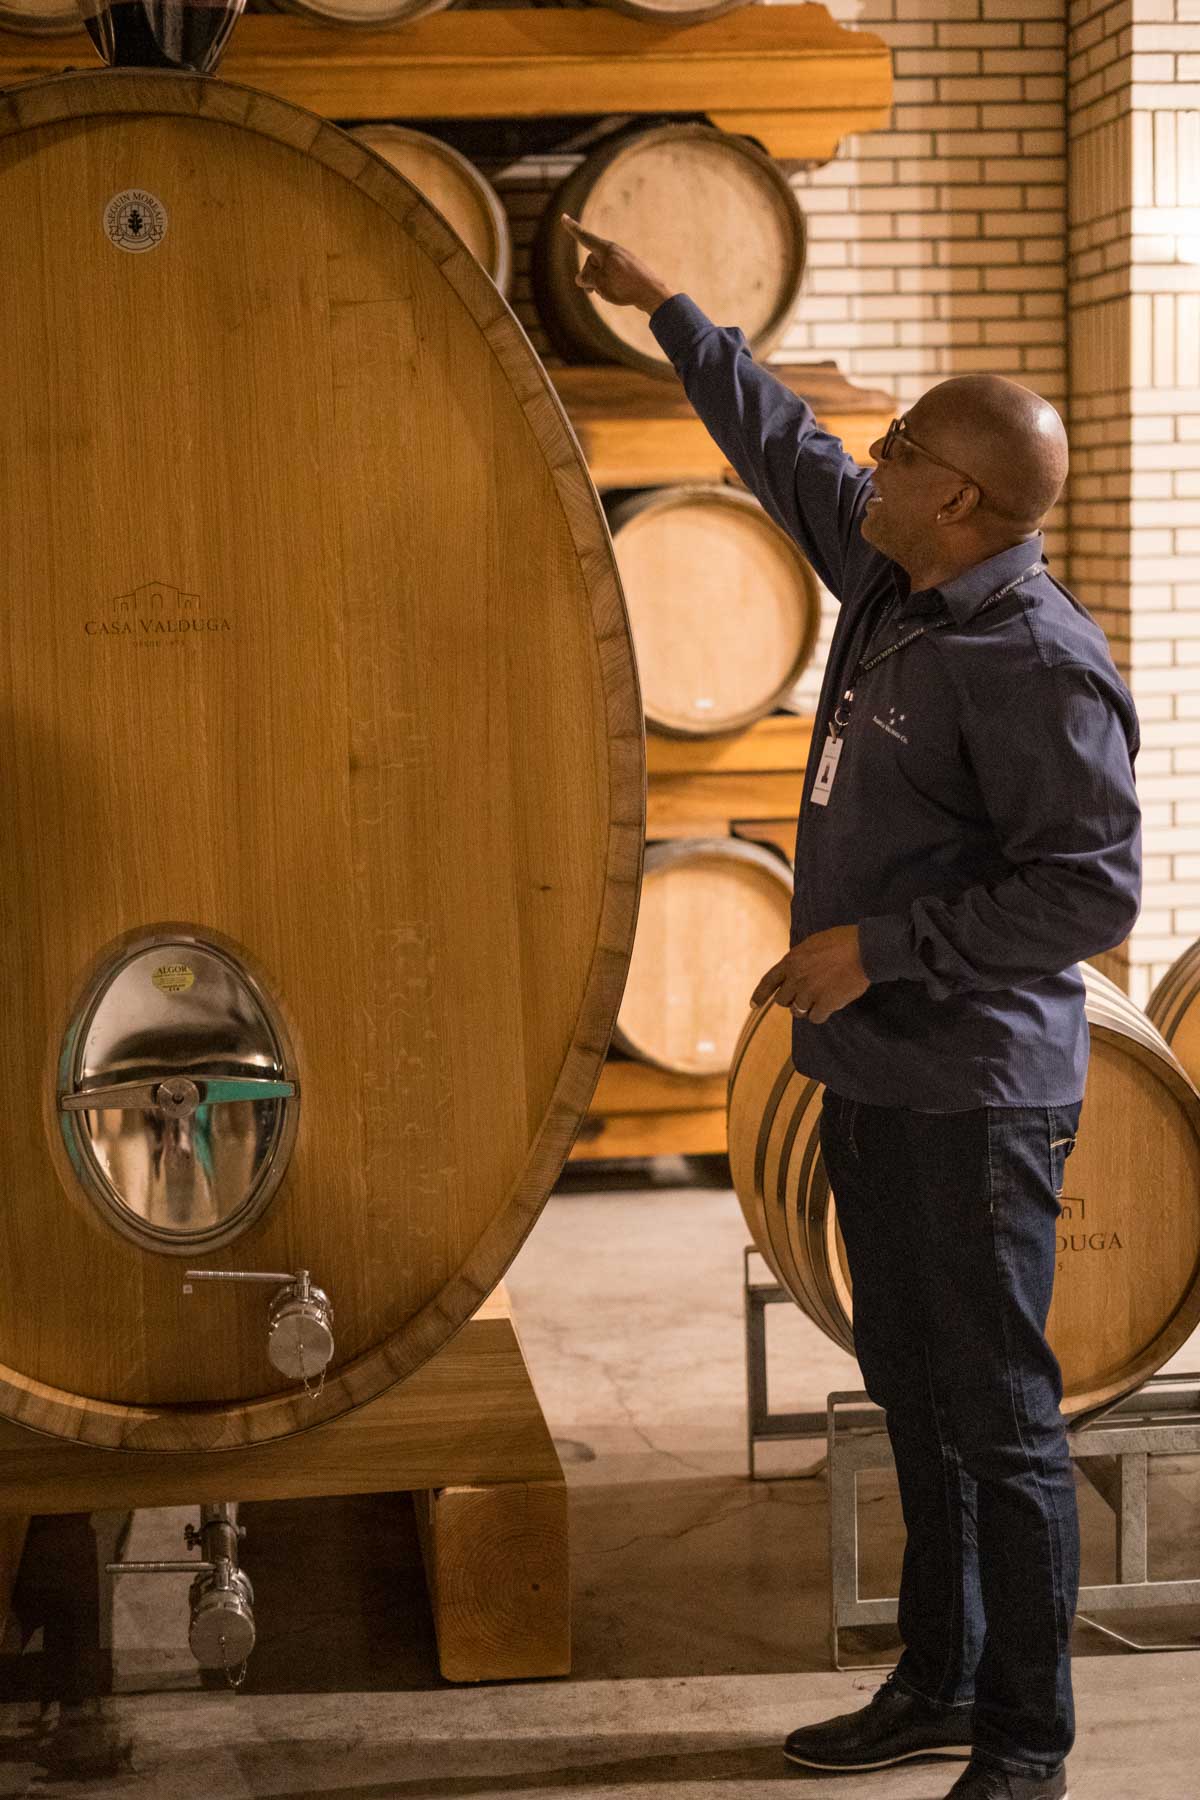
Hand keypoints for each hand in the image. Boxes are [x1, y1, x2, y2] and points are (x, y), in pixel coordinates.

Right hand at [560, 214, 675, 314]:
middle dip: (589, 277)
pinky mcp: (627, 269)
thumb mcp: (600, 283)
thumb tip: (580, 279)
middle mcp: (613, 251)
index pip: (584, 237)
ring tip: (610, 293)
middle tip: (594, 291)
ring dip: (599, 283)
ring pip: (600, 271)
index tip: (564, 217)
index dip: (573, 229)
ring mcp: (621, 260)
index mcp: (606, 249)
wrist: (652, 293)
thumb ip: (586, 278)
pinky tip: (618, 293)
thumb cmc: (625, 287)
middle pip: (591, 262)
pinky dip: (609, 285)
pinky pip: (611, 276)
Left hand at [751, 926, 869, 1025]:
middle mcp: (796, 978)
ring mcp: (810, 992)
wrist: (863, 948)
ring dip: (806, 1009)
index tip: (753, 1005)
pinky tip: (829, 1007)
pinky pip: (815, 1018)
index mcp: (791, 961)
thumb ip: (799, 960)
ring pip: (798, 1011)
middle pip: (782, 1001)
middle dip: (791, 1000)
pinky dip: (821, 1015)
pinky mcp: (826, 1003)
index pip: (768, 981)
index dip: (759, 995)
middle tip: (805, 997)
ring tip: (819, 1000)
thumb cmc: (841, 942)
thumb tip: (794, 973)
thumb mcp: (811, 944)